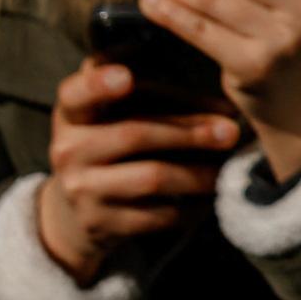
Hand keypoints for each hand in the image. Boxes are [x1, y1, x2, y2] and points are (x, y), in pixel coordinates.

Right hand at [36, 57, 240, 285]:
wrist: (81, 209)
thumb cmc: (113, 141)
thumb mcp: (112, 110)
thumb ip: (143, 85)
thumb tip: (210, 77)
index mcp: (72, 111)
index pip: (76, 93)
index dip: (99, 84)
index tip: (126, 77)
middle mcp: (68, 149)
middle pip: (134, 134)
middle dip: (191, 132)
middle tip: (232, 131)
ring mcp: (81, 189)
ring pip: (152, 178)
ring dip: (199, 172)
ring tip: (229, 165)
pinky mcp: (100, 223)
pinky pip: (157, 214)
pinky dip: (191, 205)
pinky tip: (211, 196)